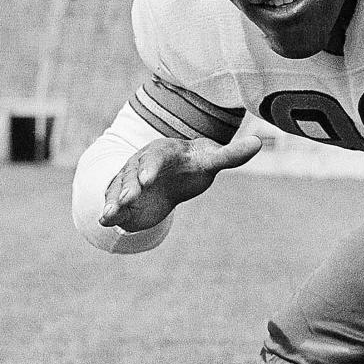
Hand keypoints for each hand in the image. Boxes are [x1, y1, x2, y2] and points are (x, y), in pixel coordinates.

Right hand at [99, 134, 262, 231]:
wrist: (172, 175)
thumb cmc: (193, 164)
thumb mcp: (211, 160)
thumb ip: (232, 154)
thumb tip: (259, 142)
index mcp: (163, 151)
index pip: (155, 157)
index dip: (151, 167)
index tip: (148, 179)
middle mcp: (141, 164)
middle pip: (133, 173)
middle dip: (130, 185)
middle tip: (129, 198)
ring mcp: (129, 181)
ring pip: (120, 188)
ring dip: (115, 200)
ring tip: (111, 213)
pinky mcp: (123, 198)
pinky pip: (114, 203)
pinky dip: (108, 211)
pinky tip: (104, 221)